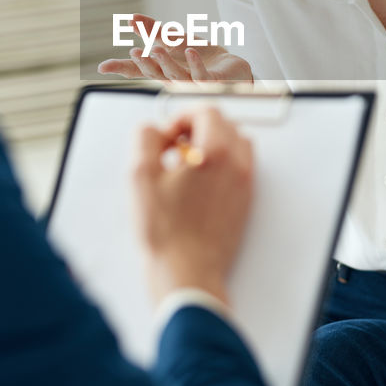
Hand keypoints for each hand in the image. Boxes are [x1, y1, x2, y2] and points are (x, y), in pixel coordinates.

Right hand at [97, 13, 252, 84]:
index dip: (122, 68)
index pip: (139, 70)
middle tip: (134, 51)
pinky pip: (202, 76)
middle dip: (144, 64)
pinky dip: (196, 65)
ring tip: (157, 49)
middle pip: (156, 73)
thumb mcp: (176, 40)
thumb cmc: (202, 58)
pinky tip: (191, 51)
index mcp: (163, 70)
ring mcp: (192, 84)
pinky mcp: (211, 83)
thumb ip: (153, 31)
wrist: (233, 69)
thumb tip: (130, 18)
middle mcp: (175, 80)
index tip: (102, 67)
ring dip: (166, 63)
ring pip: (176, 76)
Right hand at [130, 107, 254, 304]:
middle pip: (224, 124)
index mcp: (216, 153)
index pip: (207, 112)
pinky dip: (223, 163)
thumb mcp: (140, 176)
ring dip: (213, 143)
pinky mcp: (245, 202)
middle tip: (174, 147)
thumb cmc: (166, 233)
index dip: (182, 117)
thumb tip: (156, 130)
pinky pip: (241, 167)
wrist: (188, 273)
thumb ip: (146, 139)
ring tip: (187, 164)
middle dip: (197, 128)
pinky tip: (199, 183)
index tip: (168, 134)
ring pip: (237, 144)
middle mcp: (237, 164)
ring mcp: (245, 184)